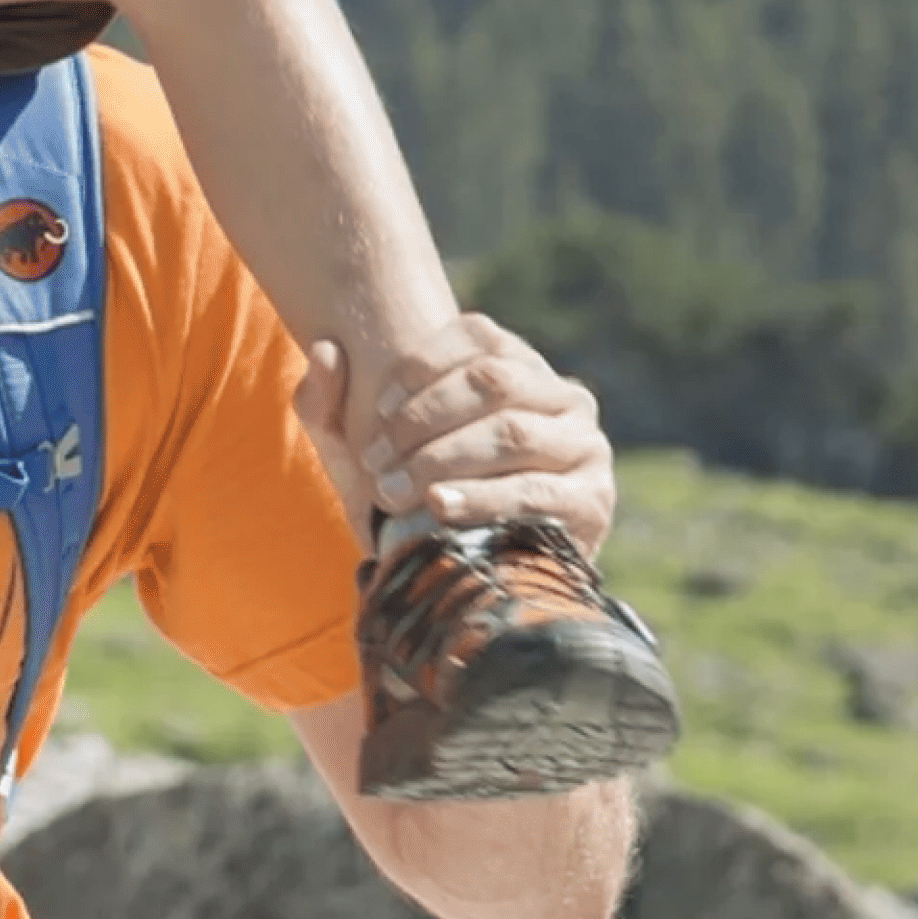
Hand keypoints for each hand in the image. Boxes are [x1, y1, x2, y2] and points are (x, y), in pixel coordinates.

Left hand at [304, 315, 618, 556]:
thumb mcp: (358, 453)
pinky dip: (483, 498)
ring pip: (513, 432)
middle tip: (376, 461)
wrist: (469, 581)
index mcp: (519, 367)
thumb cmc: (410, 500)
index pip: (478, 337)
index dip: (423, 367)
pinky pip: (535, 491)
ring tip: (394, 490)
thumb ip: (328, 402)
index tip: (376, 411)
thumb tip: (325, 351)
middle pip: (493, 381)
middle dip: (425, 420)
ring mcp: (585, 444)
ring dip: (445, 459)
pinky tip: (440, 508)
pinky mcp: (593, 500)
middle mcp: (561, 395)